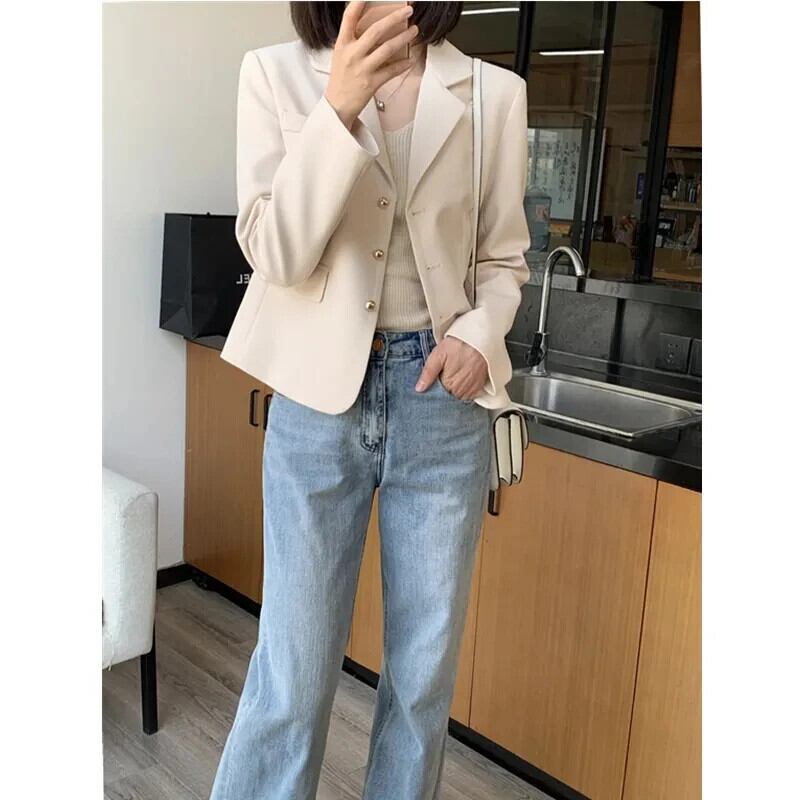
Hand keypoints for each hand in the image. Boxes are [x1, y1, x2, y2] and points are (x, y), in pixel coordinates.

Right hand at [325, 1, 418, 127]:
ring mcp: (363, 68)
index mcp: (342, 44)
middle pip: (376, 30)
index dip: (358, 3)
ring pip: (388, 49)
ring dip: (404, 38)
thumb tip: (371, 25)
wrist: (337, 105)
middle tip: (407, 11)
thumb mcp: (340, 54)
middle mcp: (352, 54)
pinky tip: (410, 59)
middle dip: (395, 18)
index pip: (349, 17)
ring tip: (414, 31)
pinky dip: (403, 64)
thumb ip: (352, 39)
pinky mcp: (372, 82)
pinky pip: (392, 70)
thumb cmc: (340, 80)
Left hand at [415, 338, 487, 400]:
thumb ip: (428, 373)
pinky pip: (470, 396)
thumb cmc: (457, 345)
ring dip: (455, 391)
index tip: (436, 380)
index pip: (438, 396)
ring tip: (454, 376)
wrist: (479, 338)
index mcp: (449, 384)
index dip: (435, 389)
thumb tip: (419, 389)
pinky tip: (462, 379)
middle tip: (445, 374)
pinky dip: (465, 390)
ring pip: (459, 397)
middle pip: (449, 397)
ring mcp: (472, 389)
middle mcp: (461, 390)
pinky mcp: (480, 386)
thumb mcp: (438, 355)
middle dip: (445, 389)